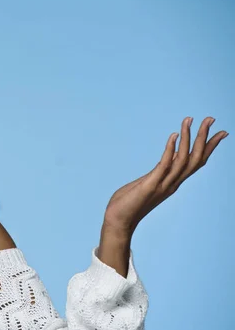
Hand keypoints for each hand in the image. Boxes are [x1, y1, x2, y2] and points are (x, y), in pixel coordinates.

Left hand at [103, 117, 227, 236]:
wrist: (117, 222)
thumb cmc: (129, 202)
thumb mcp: (149, 182)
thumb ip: (161, 171)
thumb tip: (172, 155)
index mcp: (173, 183)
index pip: (197, 163)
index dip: (210, 147)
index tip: (221, 132)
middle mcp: (172, 184)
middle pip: (196, 159)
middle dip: (204, 138)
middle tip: (211, 118)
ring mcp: (163, 185)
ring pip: (183, 160)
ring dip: (188, 138)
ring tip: (189, 120)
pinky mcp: (150, 185)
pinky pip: (164, 165)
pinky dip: (170, 150)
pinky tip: (174, 135)